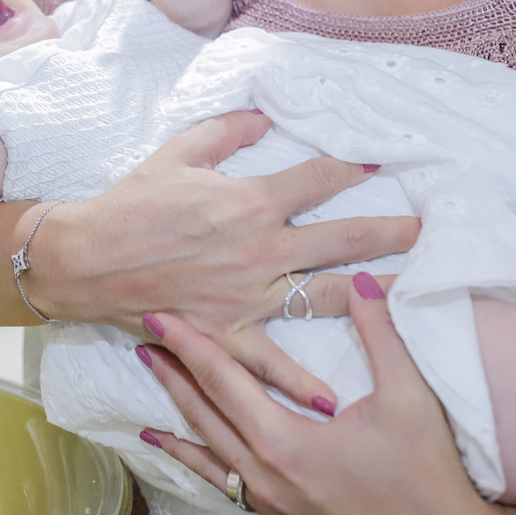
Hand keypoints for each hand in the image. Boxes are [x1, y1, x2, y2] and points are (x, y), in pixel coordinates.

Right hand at [31, 111, 417, 408]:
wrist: (86, 258)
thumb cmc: (130, 203)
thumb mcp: (176, 153)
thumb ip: (225, 131)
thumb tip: (263, 115)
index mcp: (249, 201)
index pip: (318, 180)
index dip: (353, 170)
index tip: (379, 167)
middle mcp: (260, 248)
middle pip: (343, 238)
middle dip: (392, 231)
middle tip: (428, 229)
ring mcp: (247, 295)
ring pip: (325, 294)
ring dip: (372, 293)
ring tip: (413, 292)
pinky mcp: (226, 332)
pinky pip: (270, 361)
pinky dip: (300, 382)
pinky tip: (333, 399)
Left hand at [137, 274, 513, 514]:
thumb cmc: (426, 473)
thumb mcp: (409, 399)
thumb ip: (381, 337)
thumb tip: (360, 282)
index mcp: (285, 443)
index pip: (222, 382)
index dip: (189, 345)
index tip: (158, 318)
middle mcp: (264, 473)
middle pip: (202, 411)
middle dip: (172, 370)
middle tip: (144, 334)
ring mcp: (267, 497)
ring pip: (205, 445)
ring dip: (177, 406)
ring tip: (151, 373)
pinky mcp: (276, 511)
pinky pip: (219, 477)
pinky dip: (190, 453)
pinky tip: (170, 442)